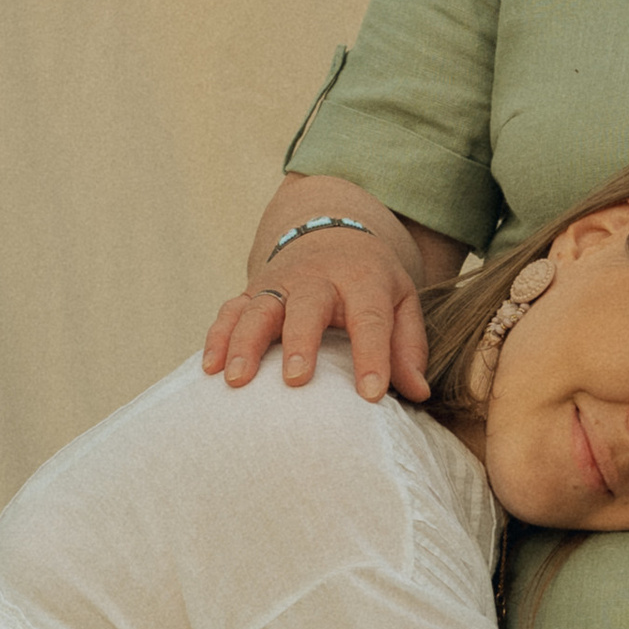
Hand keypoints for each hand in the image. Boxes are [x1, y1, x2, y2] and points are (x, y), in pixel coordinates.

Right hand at [202, 231, 432, 403]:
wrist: (332, 233)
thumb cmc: (371, 283)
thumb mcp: (402, 302)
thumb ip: (409, 347)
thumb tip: (418, 392)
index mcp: (363, 279)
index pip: (370, 318)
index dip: (372, 356)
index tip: (371, 395)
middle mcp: (318, 278)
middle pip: (306, 305)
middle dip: (299, 341)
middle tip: (295, 380)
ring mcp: (280, 283)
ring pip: (258, 307)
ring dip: (245, 342)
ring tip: (236, 380)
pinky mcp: (253, 291)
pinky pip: (230, 310)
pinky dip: (217, 337)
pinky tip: (210, 369)